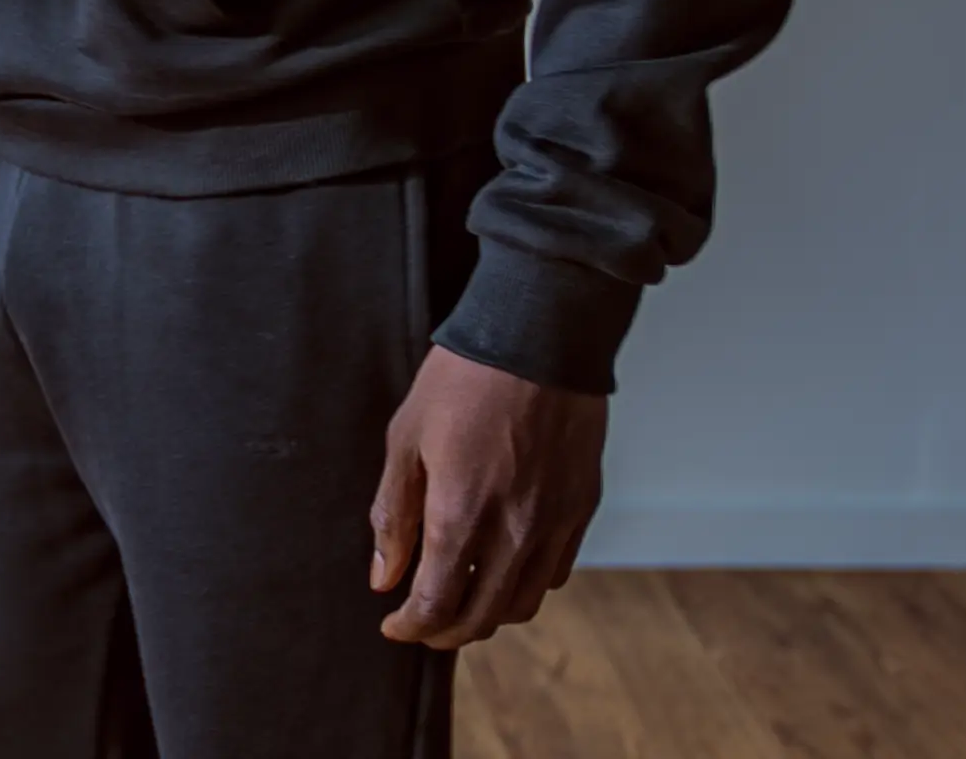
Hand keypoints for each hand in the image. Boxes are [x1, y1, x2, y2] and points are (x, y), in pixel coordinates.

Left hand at [370, 344, 606, 649]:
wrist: (537, 334)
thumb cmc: (463, 378)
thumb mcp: (407, 437)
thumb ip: (394, 513)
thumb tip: (383, 577)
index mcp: (461, 514)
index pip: (435, 606)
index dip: (410, 627)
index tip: (393, 623)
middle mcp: (512, 532)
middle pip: (479, 619)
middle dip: (444, 631)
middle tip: (423, 620)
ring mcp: (553, 522)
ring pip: (521, 604)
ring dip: (487, 613)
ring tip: (463, 595)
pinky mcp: (581, 507)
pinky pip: (554, 573)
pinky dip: (525, 584)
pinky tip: (504, 564)